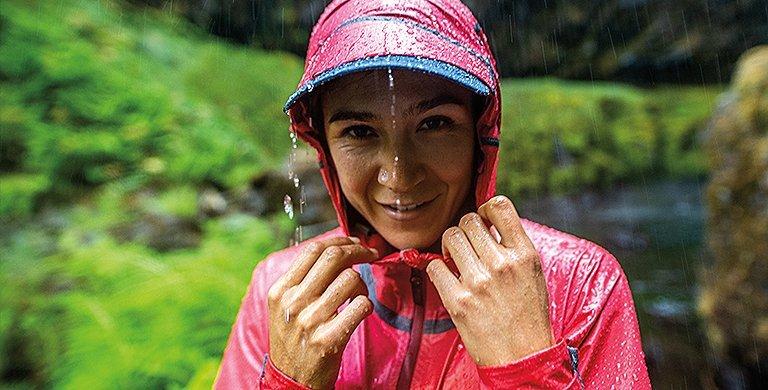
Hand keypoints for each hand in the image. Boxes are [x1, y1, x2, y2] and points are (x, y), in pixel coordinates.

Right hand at [267, 236, 376, 387]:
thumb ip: (302, 279)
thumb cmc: (293, 338)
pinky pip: (361, 306)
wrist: (291, 380)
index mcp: (280, 290)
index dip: (340, 240)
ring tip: (357, 295)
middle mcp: (293, 302)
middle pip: (334, 257)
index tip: (354, 243)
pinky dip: (367, 305)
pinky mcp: (328, 340)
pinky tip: (360, 311)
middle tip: (370, 255)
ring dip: (362, 284)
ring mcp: (310, 321)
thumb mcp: (284, 306)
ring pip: (351, 279)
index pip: (314, 249)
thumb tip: (335, 248)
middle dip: (359, 251)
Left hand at [426, 195, 552, 365]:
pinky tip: (447, 277)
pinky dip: (437, 269)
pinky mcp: (458, 301)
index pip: (500, 206)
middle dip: (464, 229)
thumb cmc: (529, 316)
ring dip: (449, 245)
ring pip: (450, 237)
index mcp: (524, 254)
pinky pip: (434, 267)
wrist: (524, 358)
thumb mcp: (532, 274)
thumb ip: (512, 247)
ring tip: (455, 258)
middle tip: (466, 245)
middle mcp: (501, 264)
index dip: (485, 208)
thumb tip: (488, 225)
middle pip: (468, 220)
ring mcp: (478, 282)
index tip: (482, 219)